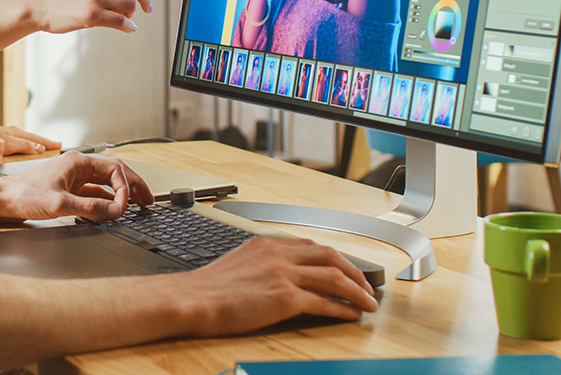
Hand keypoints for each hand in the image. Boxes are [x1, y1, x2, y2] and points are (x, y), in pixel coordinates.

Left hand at [0, 124, 61, 155]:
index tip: (60, 145)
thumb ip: (24, 146)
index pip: (37, 139)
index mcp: (16, 133)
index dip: (49, 143)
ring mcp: (5, 136)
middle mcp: (12, 133)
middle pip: (32, 138)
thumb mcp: (7, 146)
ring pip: (24, 140)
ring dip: (34, 144)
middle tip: (55, 146)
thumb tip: (40, 148)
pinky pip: (17, 143)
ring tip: (42, 149)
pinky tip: (22, 151)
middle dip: (44, 142)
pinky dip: (24, 147)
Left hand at [0, 151, 153, 222]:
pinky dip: (106, 202)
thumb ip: (90, 209)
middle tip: (148, 199)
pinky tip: (112, 211)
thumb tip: (115, 211)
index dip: (126, 188)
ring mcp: (73, 178)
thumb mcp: (59, 204)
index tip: (128, 206)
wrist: (2, 200)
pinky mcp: (68, 190)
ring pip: (105, 184)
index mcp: (77, 162)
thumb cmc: (23, 195)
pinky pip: (94, 194)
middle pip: (114, 173)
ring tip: (136, 205)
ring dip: (121, 194)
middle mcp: (77, 167)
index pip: (114, 170)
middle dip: (133, 186)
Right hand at [175, 236, 377, 334]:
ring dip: (357, 291)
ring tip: (368, 303)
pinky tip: (351, 316)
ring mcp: (283, 275)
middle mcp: (278, 254)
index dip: (335, 258)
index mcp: (266, 244)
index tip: (345, 269)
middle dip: (355, 271)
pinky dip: (343, 309)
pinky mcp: (284, 298)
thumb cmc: (208, 288)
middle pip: (330, 256)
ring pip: (334, 277)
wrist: (192, 299)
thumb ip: (262, 263)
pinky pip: (324, 302)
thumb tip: (279, 276)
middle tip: (367, 286)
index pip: (311, 246)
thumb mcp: (238, 264)